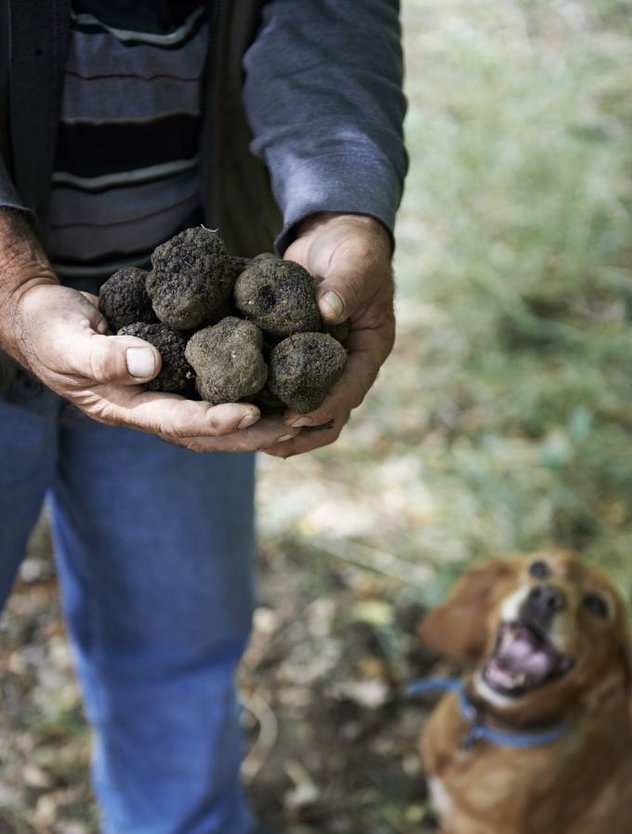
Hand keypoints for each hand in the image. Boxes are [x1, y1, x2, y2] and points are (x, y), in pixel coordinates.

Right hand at [0, 211, 296, 452]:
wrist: (44, 318)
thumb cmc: (49, 329)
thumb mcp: (66, 340)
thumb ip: (103, 356)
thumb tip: (149, 364)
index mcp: (127, 408)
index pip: (179, 422)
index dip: (215, 420)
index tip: (251, 413)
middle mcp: (152, 408)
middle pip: (210, 431)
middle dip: (253, 431)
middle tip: (296, 422)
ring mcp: (165, 394)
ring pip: (219, 414)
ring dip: (259, 416)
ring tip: (301, 409)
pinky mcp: (175, 373)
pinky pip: (215, 387)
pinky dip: (246, 386)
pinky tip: (279, 377)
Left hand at [267, 212, 395, 456]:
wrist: (333, 236)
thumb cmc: (353, 248)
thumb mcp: (356, 262)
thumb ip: (345, 284)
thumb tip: (327, 311)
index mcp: (369, 349)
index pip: (352, 388)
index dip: (325, 406)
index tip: (295, 417)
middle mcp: (346, 365)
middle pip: (329, 414)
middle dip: (299, 432)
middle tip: (266, 442)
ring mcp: (320, 364)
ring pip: (302, 407)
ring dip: (278, 426)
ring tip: (247, 438)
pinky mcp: (295, 357)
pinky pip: (280, 387)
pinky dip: (262, 400)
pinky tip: (233, 408)